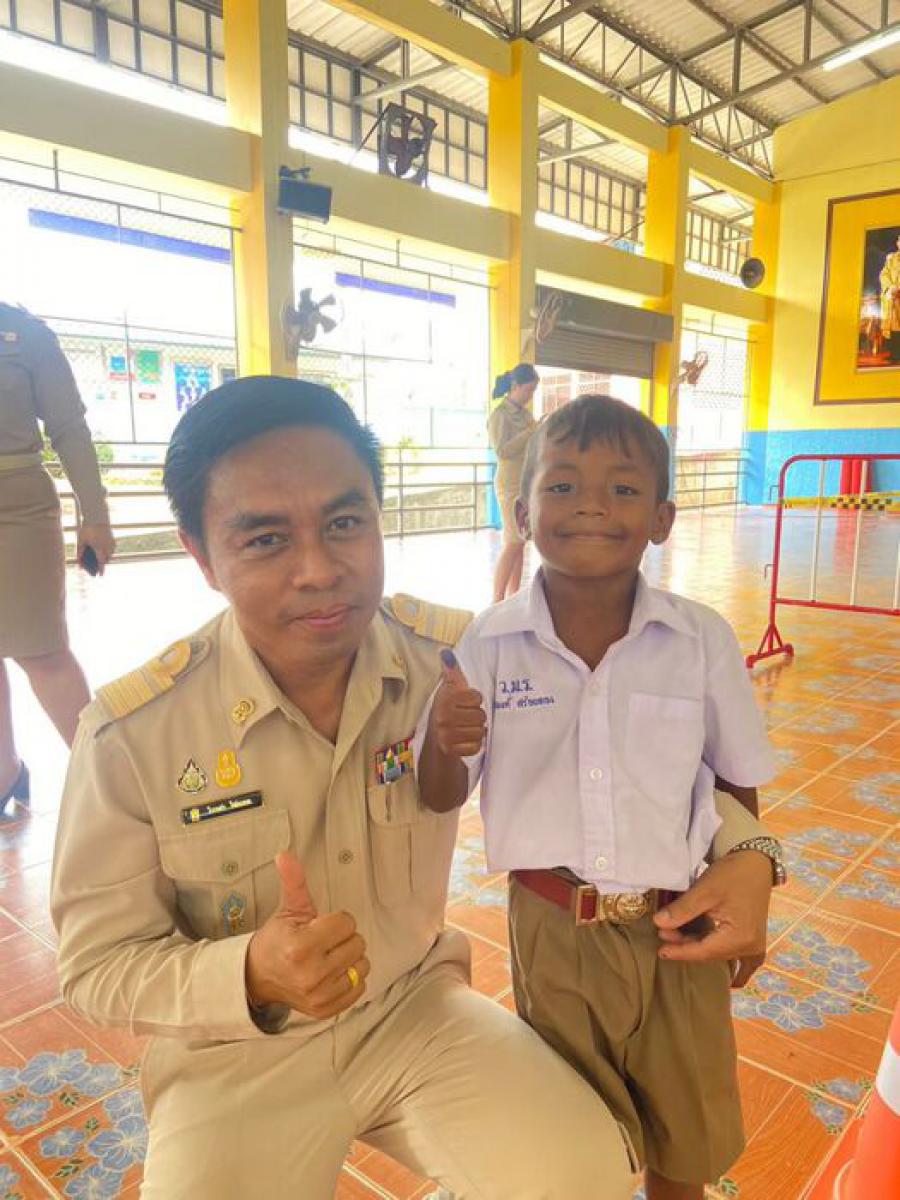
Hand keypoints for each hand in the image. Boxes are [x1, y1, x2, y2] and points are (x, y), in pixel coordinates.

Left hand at [77, 523, 114, 574]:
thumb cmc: (87, 529)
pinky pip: (111, 549)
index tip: (100, 575)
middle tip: (96, 566)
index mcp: (99, 547)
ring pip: (109, 555)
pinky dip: (107, 552)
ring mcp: (111, 543)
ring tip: (98, 558)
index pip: (101, 562)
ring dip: (104, 558)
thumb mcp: (80, 541)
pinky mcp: (113, 540)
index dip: (101, 570)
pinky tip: (102, 550)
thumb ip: (80, 553)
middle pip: (105, 560)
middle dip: (101, 563)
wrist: (97, 517)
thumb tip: (79, 564)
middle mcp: (107, 546)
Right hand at [245, 852, 369, 1017]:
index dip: (335, 920)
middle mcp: (311, 973)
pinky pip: (360, 988)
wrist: (258, 977)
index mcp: (301, 946)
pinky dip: (350, 979)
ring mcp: (319, 995)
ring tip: (328, 957)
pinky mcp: (326, 1010)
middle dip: (343, 938)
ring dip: (350, 958)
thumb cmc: (277, 940)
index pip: (347, 922)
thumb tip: (285, 854)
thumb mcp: (288, 910)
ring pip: (362, 965)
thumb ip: (294, 881)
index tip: (319, 925)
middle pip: (358, 943)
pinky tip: (332, 973)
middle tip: (323, 941)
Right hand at [432, 650, 486, 757]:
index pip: (476, 697)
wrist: (435, 740)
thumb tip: (446, 652)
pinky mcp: (451, 750)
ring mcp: (447, 735)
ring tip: (465, 728)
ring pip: (480, 731)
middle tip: (465, 718)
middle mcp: (443, 716)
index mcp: (445, 699)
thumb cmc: (446, 710)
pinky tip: (465, 740)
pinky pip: (476, 746)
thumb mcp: (448, 690)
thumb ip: (452, 672)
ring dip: (476, 731)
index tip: (464, 703)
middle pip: (480, 715)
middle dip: (476, 717)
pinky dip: (474, 744)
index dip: (474, 700)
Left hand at [653, 851, 772, 986]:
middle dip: (687, 947)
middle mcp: (751, 947)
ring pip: (720, 955)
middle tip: (663, 935)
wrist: (755, 863)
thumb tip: (659, 925)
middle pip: (711, 954)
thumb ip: (682, 910)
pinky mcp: (756, 940)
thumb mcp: (705, 890)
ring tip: (677, 938)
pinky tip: (730, 980)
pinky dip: (734, 969)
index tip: (660, 949)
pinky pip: (745, 963)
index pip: (703, 951)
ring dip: (700, 949)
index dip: (680, 951)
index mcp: (740, 937)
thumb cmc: (732, 874)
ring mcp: (755, 946)